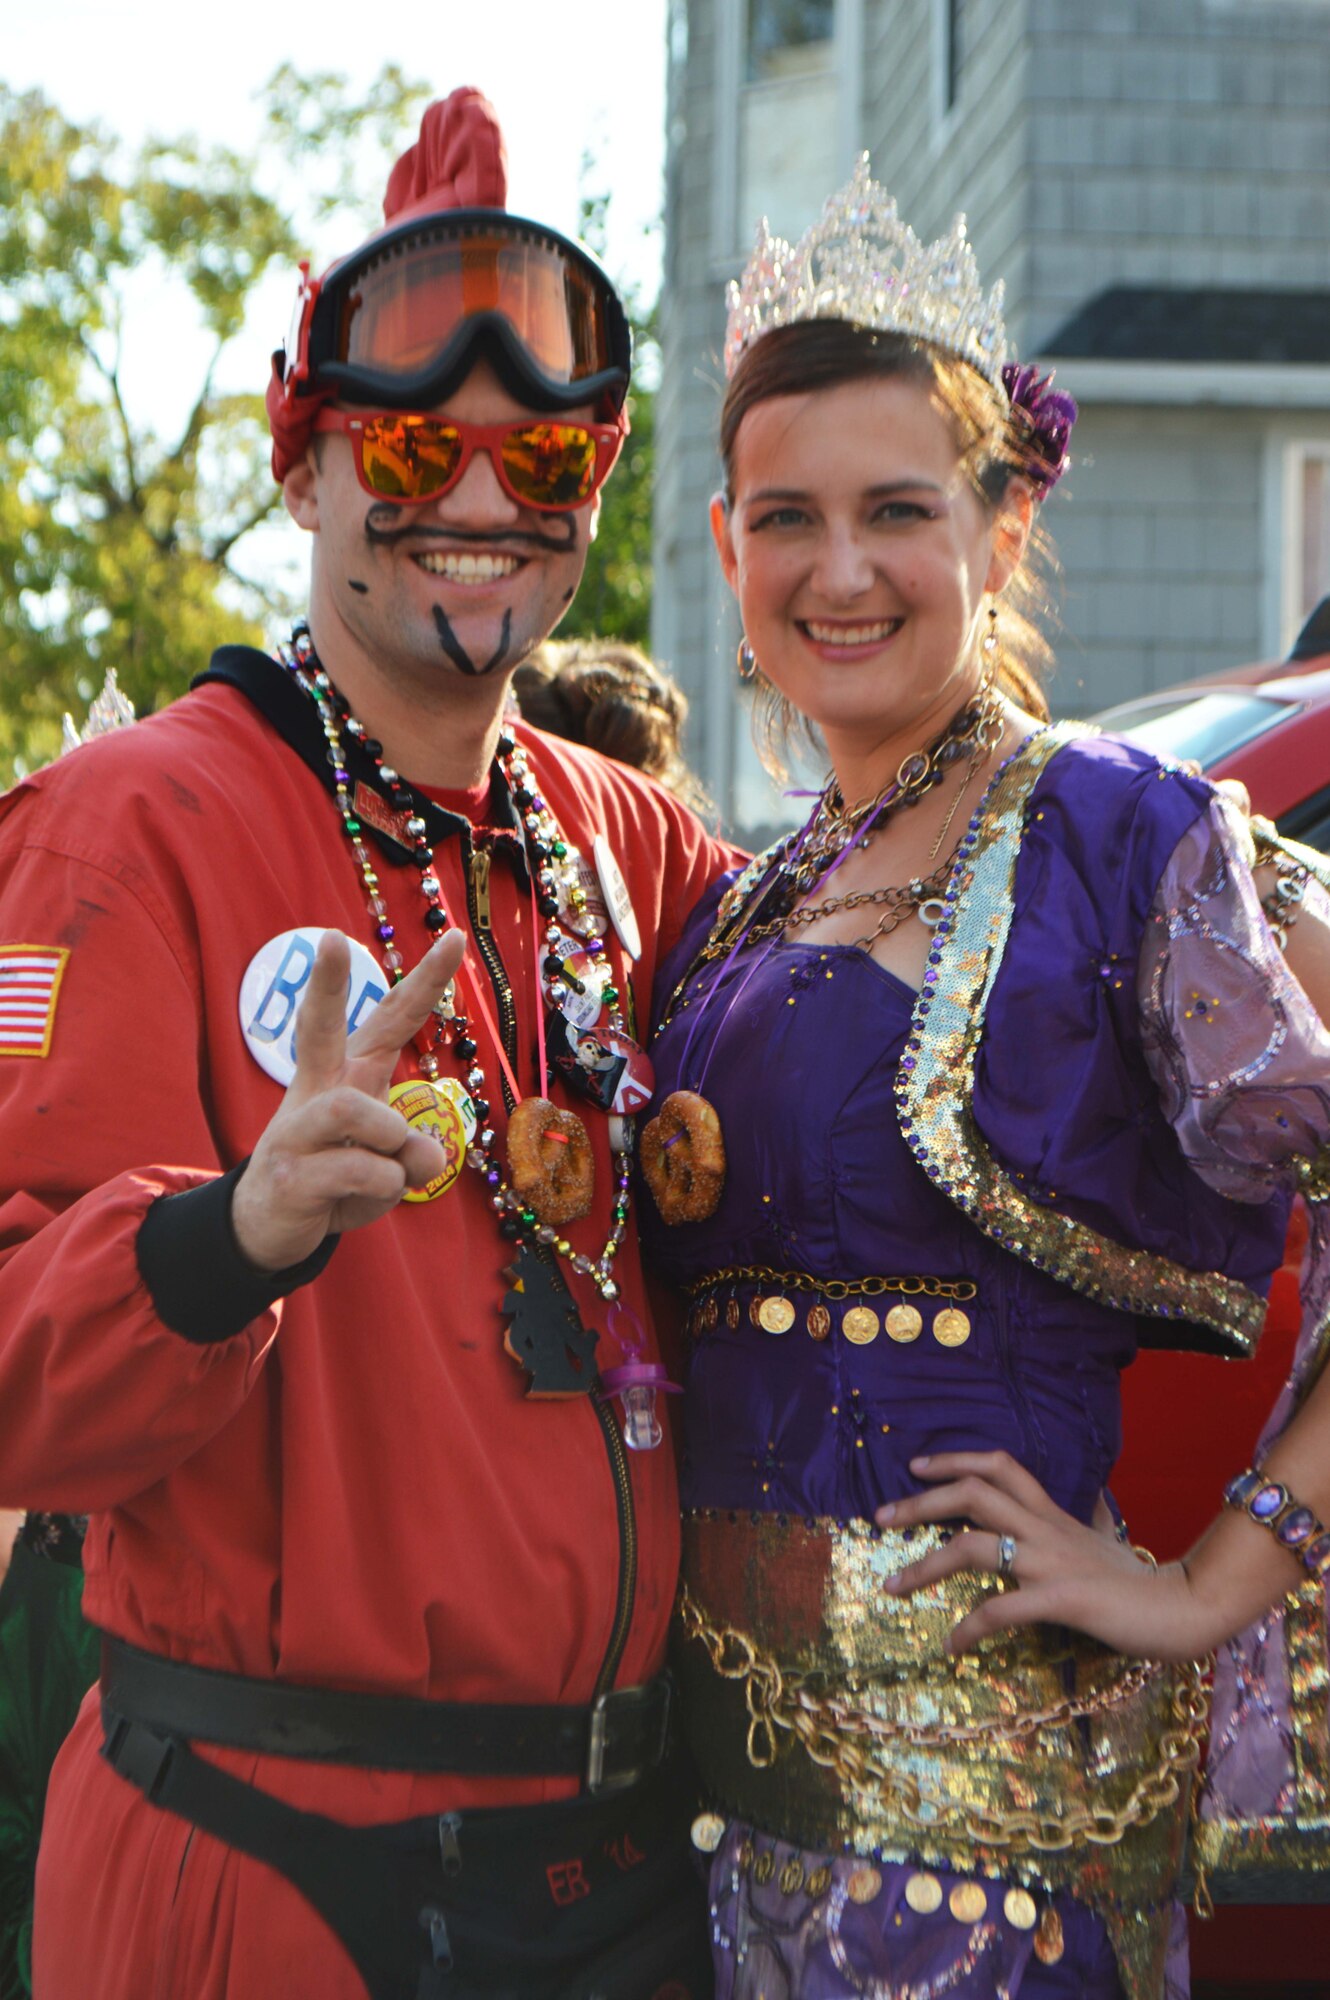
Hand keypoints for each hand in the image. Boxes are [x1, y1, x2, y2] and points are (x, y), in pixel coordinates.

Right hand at [231, 928, 465, 1271]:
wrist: (267, 1227)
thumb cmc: (336, 1179)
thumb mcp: (389, 1167)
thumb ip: (413, 1152)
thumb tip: (427, 1156)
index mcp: (348, 1075)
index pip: (390, 1019)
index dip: (425, 980)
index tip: (455, 937)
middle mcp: (318, 1090)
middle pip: (318, 1027)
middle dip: (325, 983)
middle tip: (329, 938)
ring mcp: (296, 1129)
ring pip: (357, 1111)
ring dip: (391, 1141)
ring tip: (388, 1165)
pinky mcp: (291, 1172)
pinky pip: (361, 1171)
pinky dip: (383, 1189)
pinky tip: (359, 1199)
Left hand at [877, 1450, 1220, 1660]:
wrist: (1186, 1608)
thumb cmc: (1142, 1581)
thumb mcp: (1109, 1543)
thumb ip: (1095, 1522)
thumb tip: (1099, 1504)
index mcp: (1052, 1514)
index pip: (999, 1466)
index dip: (955, 1459)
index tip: (916, 1465)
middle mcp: (1046, 1529)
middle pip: (973, 1493)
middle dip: (920, 1501)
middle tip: (879, 1518)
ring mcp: (1052, 1562)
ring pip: (974, 1546)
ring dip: (925, 1565)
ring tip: (892, 1587)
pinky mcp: (1063, 1599)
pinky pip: (1003, 1609)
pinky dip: (970, 1625)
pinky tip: (952, 1644)